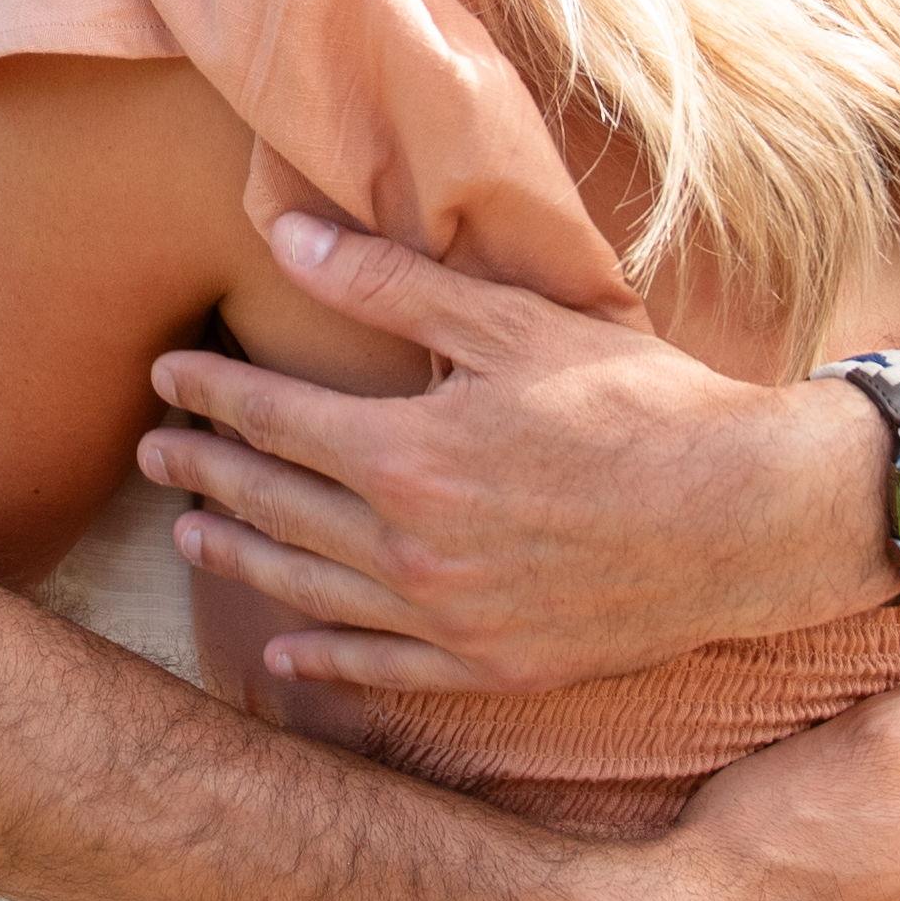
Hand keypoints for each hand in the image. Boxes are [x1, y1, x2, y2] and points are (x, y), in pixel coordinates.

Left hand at [147, 207, 874, 691]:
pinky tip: (283, 653)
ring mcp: (448, 617)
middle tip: (150, 455)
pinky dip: (322, 659)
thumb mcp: (514, 323)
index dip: (209, 395)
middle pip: (275, 504)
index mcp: (406, 454)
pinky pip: (381, 667)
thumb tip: (287, 232)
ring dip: (241, 557)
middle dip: (203, 472)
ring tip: (191, 534)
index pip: (272, 419)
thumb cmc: (641, 404)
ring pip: (310, 588)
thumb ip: (390, 284)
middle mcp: (410, 546)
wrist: (749, 518)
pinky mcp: (493, 665)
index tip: (167, 378)